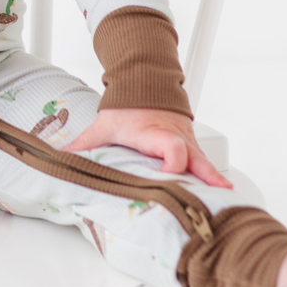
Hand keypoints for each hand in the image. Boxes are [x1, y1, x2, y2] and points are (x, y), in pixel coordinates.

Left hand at [66, 107, 232, 188]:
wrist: (146, 83)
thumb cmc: (127, 107)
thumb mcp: (105, 124)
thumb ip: (84, 142)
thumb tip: (60, 155)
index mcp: (155, 133)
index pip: (171, 146)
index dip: (172, 161)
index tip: (169, 176)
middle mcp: (176, 138)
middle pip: (196, 159)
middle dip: (207, 178)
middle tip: (217, 198)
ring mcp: (188, 143)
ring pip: (205, 162)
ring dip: (214, 181)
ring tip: (227, 202)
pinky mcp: (193, 148)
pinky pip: (206, 163)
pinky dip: (214, 178)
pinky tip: (224, 196)